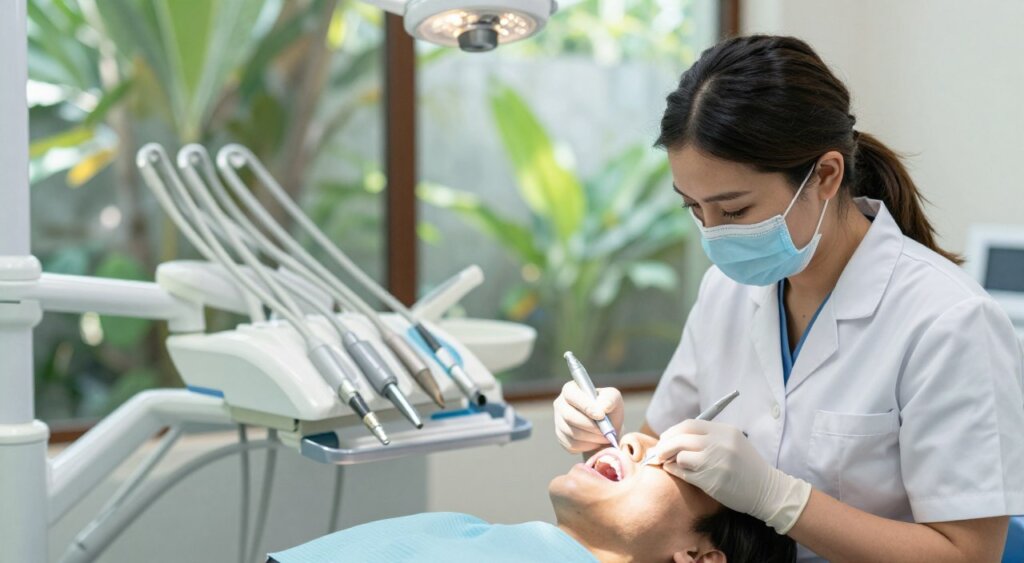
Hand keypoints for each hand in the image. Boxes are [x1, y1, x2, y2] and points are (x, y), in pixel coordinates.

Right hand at [552, 381, 623, 453]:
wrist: (607, 428)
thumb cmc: (609, 409)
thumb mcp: (614, 398)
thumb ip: (610, 399)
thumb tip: (602, 407)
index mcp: (570, 389)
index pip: (572, 396)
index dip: (585, 406)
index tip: (601, 416)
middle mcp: (560, 404)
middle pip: (570, 416)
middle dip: (591, 426)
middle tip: (607, 431)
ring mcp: (558, 422)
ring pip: (572, 432)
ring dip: (592, 437)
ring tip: (605, 437)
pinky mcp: (561, 438)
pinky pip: (572, 445)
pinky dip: (588, 446)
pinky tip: (596, 441)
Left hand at [652, 419, 811, 533]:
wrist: (768, 490)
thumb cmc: (746, 467)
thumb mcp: (733, 442)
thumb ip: (709, 436)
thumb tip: (676, 435)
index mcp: (725, 431)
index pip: (689, 424)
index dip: (673, 431)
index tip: (666, 438)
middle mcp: (720, 443)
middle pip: (681, 438)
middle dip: (665, 444)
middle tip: (660, 452)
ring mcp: (716, 462)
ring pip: (680, 455)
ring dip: (670, 459)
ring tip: (669, 463)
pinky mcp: (712, 481)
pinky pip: (683, 473)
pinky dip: (674, 471)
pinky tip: (674, 471)